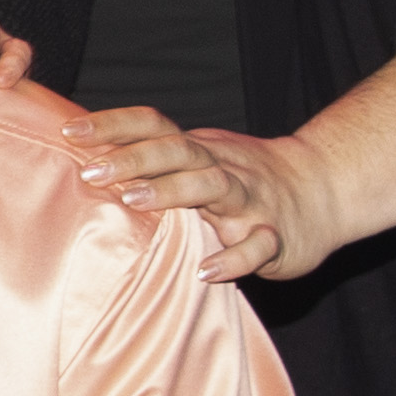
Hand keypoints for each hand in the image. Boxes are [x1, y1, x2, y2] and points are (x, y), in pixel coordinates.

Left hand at [71, 107, 335, 283]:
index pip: (155, 125)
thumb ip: (157, 160)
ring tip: (134, 201)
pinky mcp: (276, 237)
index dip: (113, 124)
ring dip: (174, 191)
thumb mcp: (202, 159)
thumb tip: (88, 158)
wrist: (326, 190)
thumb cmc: (246, 178)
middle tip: (90, 172)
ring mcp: (252, 200)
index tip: (69, 130)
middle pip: (178, 152)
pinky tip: (207, 271)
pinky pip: (258, 245)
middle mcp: (224, 167)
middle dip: (134, 158)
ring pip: (215, 186)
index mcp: (200, 149)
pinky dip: (235, 257)